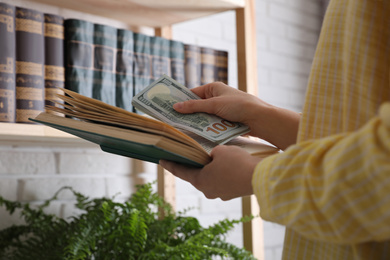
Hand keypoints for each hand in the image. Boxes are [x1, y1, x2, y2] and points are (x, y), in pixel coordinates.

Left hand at [159, 145, 261, 200]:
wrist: (258, 177)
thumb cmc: (236, 163)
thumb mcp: (220, 150)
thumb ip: (212, 152)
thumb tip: (214, 157)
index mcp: (200, 180)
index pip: (180, 171)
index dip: (170, 165)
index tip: (161, 160)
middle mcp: (208, 190)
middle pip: (196, 175)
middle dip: (194, 165)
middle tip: (190, 154)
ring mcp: (220, 193)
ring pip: (211, 178)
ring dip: (210, 169)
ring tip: (214, 157)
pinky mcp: (232, 193)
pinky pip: (223, 181)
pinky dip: (222, 173)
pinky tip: (228, 164)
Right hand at [174, 82, 299, 149]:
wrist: (260, 118)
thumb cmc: (239, 106)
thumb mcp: (214, 104)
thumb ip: (194, 106)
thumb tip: (175, 107)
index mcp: (214, 88)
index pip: (193, 93)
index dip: (181, 100)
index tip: (169, 107)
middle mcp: (217, 97)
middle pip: (198, 106)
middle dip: (188, 113)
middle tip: (173, 121)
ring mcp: (222, 109)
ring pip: (204, 116)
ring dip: (197, 122)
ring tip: (183, 130)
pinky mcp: (226, 120)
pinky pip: (212, 124)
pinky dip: (206, 128)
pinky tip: (198, 135)